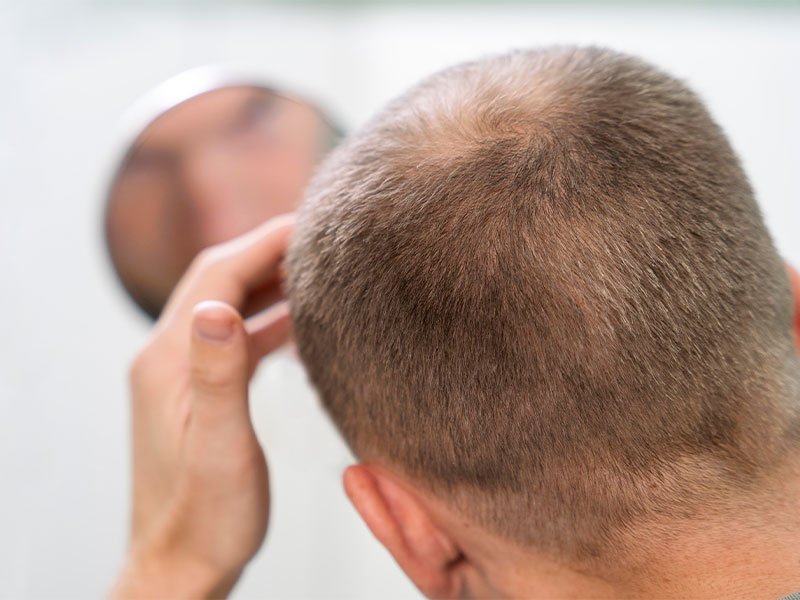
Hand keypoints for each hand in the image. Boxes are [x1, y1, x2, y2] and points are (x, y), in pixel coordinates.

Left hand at [111, 215, 294, 598]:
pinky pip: (235, 339)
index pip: (216, 276)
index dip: (262, 242)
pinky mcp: (198, 390)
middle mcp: (167, 358)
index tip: (309, 222)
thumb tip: (217, 307)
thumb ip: (218, 376)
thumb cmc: (206, 516)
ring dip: (268, 282)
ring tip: (316, 269)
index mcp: (168, 362)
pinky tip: (299, 320)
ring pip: (228, 305)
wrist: (182, 562)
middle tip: (320, 236)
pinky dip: (267, 320)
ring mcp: (181, 373)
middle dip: (267, 251)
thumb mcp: (220, 448)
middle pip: (218, 280)